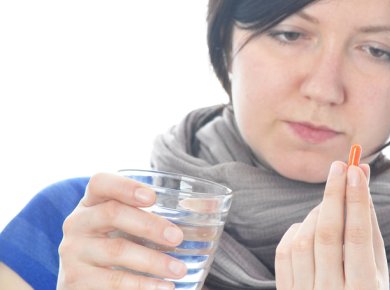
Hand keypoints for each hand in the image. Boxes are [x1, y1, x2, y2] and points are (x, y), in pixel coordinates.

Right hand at [57, 173, 186, 289]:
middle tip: (177, 237)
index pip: (100, 182)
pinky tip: (163, 288)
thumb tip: (212, 208)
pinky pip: (112, 282)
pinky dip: (142, 286)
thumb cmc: (115, 245)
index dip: (125, 186)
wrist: (82, 281)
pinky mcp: (74, 280)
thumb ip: (152, 215)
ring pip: (117, 250)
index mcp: (92, 202)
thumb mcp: (126, 226)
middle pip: (112, 213)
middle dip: (150, 225)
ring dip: (153, 261)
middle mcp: (78, 222)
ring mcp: (73, 251)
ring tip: (179, 270)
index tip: (153, 197)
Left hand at [275, 162, 388, 289]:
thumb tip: (362, 186)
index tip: (356, 170)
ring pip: (303, 239)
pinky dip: (296, 230)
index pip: (357, 237)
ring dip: (317, 213)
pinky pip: (284, 251)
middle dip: (334, 195)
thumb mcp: (378, 273)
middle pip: (328, 234)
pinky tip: (309, 227)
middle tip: (339, 166)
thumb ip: (370, 232)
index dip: (357, 200)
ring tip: (329, 207)